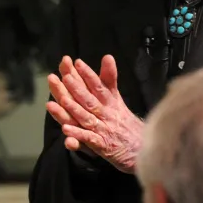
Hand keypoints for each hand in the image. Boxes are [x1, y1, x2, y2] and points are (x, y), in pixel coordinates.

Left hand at [46, 55, 143, 173]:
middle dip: (77, 88)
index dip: (88, 74)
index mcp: (111, 102)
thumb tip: (107, 56)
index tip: (77, 62)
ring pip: (88, 118)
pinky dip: (78, 134)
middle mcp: (107, 114)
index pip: (99, 86)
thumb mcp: (117, 98)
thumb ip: (109, 78)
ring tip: (62, 101)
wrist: (140, 146)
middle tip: (66, 77)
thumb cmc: (124, 121)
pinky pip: (88, 140)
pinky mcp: (103, 146)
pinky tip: (65, 130)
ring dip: (75, 110)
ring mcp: (104, 130)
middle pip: (91, 100)